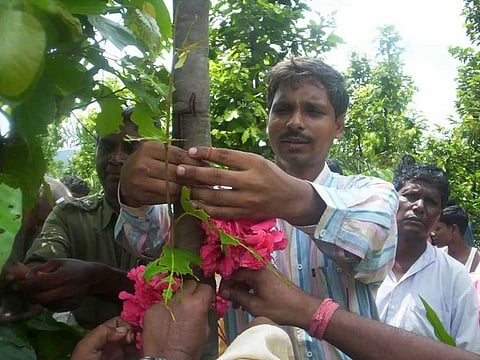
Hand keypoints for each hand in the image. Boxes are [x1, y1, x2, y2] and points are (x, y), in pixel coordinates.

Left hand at [5, 259, 119, 310]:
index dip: (26, 285)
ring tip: (40, 292)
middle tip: (27, 290)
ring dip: (39, 300)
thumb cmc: (75, 267)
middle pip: (40, 298)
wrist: (94, 277)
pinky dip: (48, 303)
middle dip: (30, 295)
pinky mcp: (72, 306)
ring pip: (46, 305)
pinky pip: (54, 308)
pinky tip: (51, 296)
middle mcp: (67, 290)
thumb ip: (42, 268)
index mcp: (63, 276)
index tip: (19, 284)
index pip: (39, 283)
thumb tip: (27, 276)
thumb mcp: (59, 262)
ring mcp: (70, 300)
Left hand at [71, 317, 137, 359]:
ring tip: (144, 345)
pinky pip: (136, 355)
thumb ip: (103, 333)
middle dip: (136, 333)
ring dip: (141, 343)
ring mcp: (119, 355)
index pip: (118, 322)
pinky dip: (142, 352)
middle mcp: (112, 344)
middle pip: (129, 332)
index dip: (126, 324)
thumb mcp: (87, 346)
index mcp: (101, 337)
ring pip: (134, 344)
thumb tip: (123, 329)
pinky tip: (143, 352)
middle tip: (140, 339)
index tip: (131, 331)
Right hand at [120, 142, 205, 207]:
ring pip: (172, 187)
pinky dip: (177, 197)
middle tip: (208, 181)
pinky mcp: (141, 194)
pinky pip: (166, 197)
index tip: (209, 167)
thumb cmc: (149, 163)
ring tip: (198, 189)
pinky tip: (184, 195)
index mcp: (150, 148)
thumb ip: (178, 156)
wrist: (126, 180)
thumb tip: (205, 162)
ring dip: (186, 189)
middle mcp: (143, 163)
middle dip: (194, 177)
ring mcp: (140, 180)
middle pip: (176, 172)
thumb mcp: (159, 154)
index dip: (196, 162)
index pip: (178, 155)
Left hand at [142, 280, 213, 359]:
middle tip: (192, 301)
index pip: (205, 286)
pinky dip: (165, 309)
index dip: (207, 292)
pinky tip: (166, 320)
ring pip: (175, 292)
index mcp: (197, 304)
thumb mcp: (205, 330)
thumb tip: (204, 305)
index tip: (205, 297)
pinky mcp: (151, 309)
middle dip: (193, 290)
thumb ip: (204, 312)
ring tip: (177, 313)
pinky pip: (161, 303)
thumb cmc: (188, 350)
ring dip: (178, 299)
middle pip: (190, 283)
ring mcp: (164, 303)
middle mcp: (180, 299)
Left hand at [176, 147, 322, 224]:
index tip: (191, 151)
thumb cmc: (270, 175)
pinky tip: (194, 203)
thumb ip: (235, 160)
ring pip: (215, 197)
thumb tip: (206, 156)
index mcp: (255, 164)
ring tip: (183, 187)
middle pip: (217, 178)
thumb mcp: (257, 161)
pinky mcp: (244, 214)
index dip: (207, 153)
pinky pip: (220, 212)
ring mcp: (247, 200)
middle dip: (195, 174)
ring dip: (196, 192)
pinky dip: (205, 208)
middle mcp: (251, 182)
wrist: (290, 199)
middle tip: (179, 170)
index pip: (226, 157)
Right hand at [220, 267, 319, 329]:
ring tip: (236, 305)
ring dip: (241, 290)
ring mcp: (268, 272)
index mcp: (257, 271)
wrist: (303, 309)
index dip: (225, 283)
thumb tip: (224, 292)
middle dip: (232, 287)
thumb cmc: (279, 308)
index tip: (220, 294)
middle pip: (241, 273)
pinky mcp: (271, 278)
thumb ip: (237, 296)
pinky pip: (255, 280)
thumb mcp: (254, 305)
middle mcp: (261, 267)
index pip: (234, 272)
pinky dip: (249, 290)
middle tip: (227, 300)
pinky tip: (246, 302)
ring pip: (248, 278)